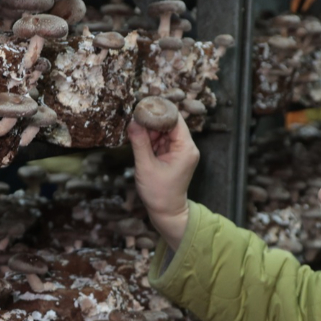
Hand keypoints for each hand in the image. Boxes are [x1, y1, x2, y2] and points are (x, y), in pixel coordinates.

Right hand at [127, 118, 199, 251]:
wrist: (167, 212)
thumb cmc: (159, 193)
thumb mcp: (145, 166)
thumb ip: (139, 142)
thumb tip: (133, 122)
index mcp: (186, 148)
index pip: (175, 119)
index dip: (159, 111)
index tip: (142, 108)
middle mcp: (187, 147)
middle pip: (169, 123)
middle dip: (152, 123)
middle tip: (134, 122)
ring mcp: (181, 151)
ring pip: (164, 131)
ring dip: (150, 132)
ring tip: (136, 137)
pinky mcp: (174, 155)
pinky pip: (162, 141)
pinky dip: (151, 141)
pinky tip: (140, 144)